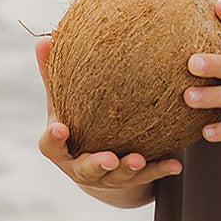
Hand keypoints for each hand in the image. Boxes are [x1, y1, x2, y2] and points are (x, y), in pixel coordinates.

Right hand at [35, 36, 183, 189]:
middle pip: (86, 169)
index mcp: (62, 148)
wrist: (101, 164)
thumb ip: (53, 77)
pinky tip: (176, 164)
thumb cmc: (76, 123)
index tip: (60, 128)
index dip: (54, 139)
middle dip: (97, 164)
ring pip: (118, 177)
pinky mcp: (132, 180)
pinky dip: (160, 169)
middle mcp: (82, 167)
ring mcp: (108, 177)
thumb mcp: (63, 103)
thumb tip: (43, 40)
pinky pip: (148, 175)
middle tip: (108, 159)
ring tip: (139, 159)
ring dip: (129, 168)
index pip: (51, 146)